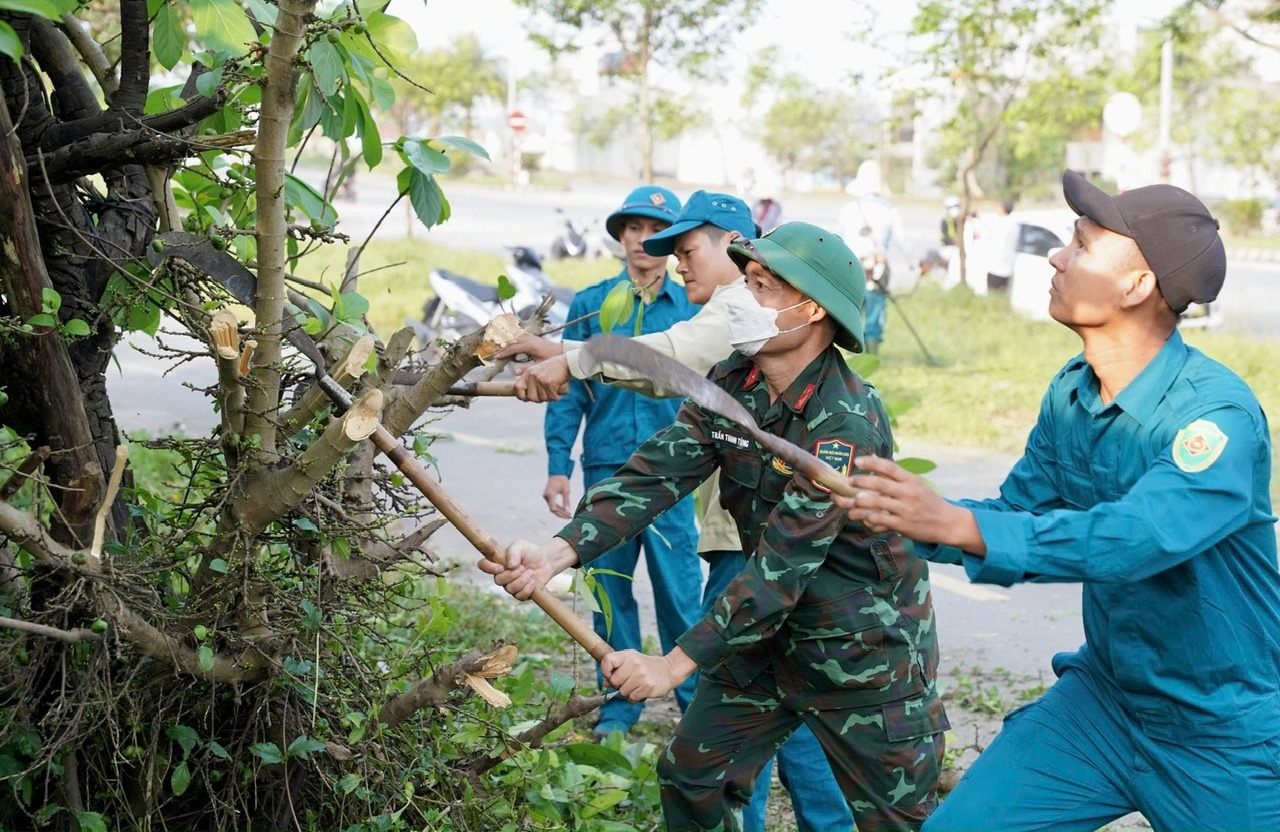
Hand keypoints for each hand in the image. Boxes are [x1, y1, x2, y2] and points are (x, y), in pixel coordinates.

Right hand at [476, 537, 575, 600]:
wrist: (546, 561)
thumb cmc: (530, 552)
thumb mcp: (521, 546)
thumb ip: (513, 552)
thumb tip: (509, 565)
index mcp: (498, 562)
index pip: (483, 565)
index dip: (488, 568)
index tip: (501, 567)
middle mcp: (502, 576)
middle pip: (497, 581)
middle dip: (512, 575)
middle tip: (523, 567)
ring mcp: (511, 586)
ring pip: (509, 589)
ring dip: (522, 580)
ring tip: (531, 572)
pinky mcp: (521, 594)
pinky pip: (519, 596)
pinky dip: (527, 589)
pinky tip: (533, 582)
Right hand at [494, 332, 562, 362]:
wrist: (562, 351)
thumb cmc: (552, 359)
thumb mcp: (539, 365)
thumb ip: (526, 368)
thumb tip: (515, 372)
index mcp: (529, 346)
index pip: (513, 348)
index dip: (504, 353)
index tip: (497, 357)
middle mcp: (529, 339)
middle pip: (512, 340)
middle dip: (502, 345)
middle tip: (494, 350)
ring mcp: (531, 337)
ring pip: (515, 335)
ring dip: (507, 339)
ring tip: (498, 344)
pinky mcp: (533, 337)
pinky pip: (520, 334)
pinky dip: (513, 337)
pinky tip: (509, 339)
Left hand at [514, 355, 571, 402]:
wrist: (566, 363)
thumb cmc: (553, 367)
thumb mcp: (537, 369)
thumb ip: (528, 377)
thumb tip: (519, 387)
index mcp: (528, 373)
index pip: (517, 387)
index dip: (521, 396)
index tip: (526, 398)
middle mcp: (533, 376)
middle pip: (531, 397)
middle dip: (539, 399)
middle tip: (545, 394)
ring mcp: (541, 380)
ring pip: (543, 398)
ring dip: (549, 397)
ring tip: (553, 390)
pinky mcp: (550, 384)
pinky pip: (552, 397)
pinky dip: (557, 397)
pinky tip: (558, 393)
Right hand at [543, 475, 572, 518]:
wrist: (557, 472)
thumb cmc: (562, 480)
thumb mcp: (566, 491)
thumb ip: (566, 501)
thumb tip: (568, 511)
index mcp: (550, 494)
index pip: (554, 508)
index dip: (561, 514)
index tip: (568, 516)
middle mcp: (546, 496)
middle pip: (552, 509)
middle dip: (561, 514)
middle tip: (569, 516)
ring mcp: (546, 496)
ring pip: (552, 507)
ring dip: (559, 511)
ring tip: (568, 513)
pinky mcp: (547, 496)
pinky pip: (552, 504)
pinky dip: (558, 507)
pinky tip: (564, 509)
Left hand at [600, 648, 696, 702]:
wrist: (668, 670)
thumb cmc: (644, 667)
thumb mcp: (630, 662)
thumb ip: (616, 670)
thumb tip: (605, 683)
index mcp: (627, 655)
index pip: (607, 661)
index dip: (605, 670)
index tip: (609, 675)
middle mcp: (634, 664)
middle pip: (614, 681)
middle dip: (618, 685)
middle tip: (627, 681)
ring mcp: (641, 675)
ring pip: (622, 692)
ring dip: (627, 693)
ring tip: (636, 686)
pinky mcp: (648, 687)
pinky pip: (632, 698)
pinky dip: (634, 698)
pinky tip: (641, 691)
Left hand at [832, 455, 985, 553]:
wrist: (948, 523)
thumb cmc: (928, 501)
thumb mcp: (915, 484)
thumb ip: (894, 474)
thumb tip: (871, 457)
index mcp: (911, 480)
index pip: (889, 467)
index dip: (872, 463)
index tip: (858, 461)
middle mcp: (908, 492)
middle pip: (879, 484)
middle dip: (860, 482)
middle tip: (848, 482)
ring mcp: (905, 509)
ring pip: (876, 503)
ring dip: (859, 503)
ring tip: (849, 503)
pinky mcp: (903, 525)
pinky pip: (881, 520)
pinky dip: (869, 518)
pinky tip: (863, 518)